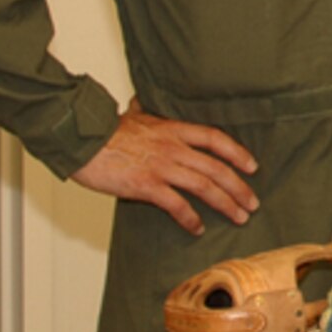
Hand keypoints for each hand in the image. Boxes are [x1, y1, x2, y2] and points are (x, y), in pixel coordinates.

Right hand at [71, 101, 259, 235]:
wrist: (79, 141)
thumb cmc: (102, 132)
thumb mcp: (132, 116)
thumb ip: (144, 113)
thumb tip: (143, 102)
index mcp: (172, 130)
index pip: (214, 138)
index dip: (237, 152)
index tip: (252, 166)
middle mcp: (173, 148)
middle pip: (216, 168)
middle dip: (239, 187)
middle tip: (252, 203)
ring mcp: (161, 167)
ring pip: (204, 186)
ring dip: (226, 204)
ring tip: (239, 217)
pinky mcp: (146, 185)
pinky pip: (177, 205)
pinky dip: (190, 219)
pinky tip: (198, 228)